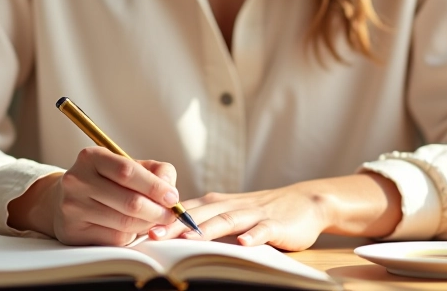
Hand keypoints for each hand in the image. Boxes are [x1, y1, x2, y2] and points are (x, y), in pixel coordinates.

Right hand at [8, 147, 179, 245]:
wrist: (64, 199)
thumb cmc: (106, 180)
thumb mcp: (129, 165)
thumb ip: (156, 171)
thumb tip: (170, 192)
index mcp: (91, 157)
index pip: (128, 172)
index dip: (155, 187)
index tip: (173, 198)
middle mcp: (77, 181)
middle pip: (129, 202)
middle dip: (158, 211)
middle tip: (172, 215)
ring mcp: (72, 208)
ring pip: (124, 223)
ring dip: (148, 225)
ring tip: (156, 221)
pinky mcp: (73, 232)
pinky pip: (114, 238)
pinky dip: (131, 235)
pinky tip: (133, 228)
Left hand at [149, 183, 329, 250]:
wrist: (306, 202)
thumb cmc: (263, 212)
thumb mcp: (231, 213)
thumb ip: (206, 221)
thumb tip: (169, 235)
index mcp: (219, 204)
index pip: (186, 210)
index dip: (164, 219)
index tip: (140, 229)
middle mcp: (233, 205)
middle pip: (201, 214)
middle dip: (176, 225)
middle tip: (153, 235)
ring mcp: (255, 214)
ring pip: (228, 220)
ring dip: (207, 229)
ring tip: (189, 239)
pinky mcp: (276, 224)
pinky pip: (263, 230)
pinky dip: (253, 236)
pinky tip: (243, 243)